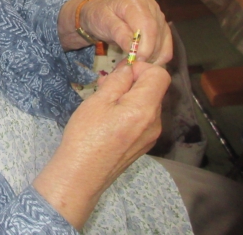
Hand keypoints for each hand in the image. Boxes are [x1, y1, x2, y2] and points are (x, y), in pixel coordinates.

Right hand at [34, 62, 169, 228]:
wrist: (81, 175)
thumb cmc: (86, 135)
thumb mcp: (98, 101)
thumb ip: (118, 81)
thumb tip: (129, 68)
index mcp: (145, 108)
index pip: (160, 75)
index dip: (141, 67)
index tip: (120, 73)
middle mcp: (155, 122)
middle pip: (154, 89)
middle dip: (132, 82)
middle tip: (105, 86)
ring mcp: (151, 136)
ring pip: (147, 104)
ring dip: (129, 96)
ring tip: (104, 103)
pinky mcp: (143, 145)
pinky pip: (143, 119)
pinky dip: (130, 111)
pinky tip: (109, 120)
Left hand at [79, 0, 171, 64]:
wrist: (102, 14)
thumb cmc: (100, 17)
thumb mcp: (104, 23)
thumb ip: (118, 33)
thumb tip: (133, 48)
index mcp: (136, 1)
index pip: (148, 25)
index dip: (145, 45)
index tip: (136, 60)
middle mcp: (151, 6)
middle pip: (157, 35)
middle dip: (147, 54)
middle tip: (131, 64)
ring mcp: (159, 17)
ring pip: (163, 43)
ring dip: (151, 57)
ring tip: (133, 63)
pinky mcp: (162, 28)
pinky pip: (166, 48)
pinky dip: (157, 58)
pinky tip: (142, 61)